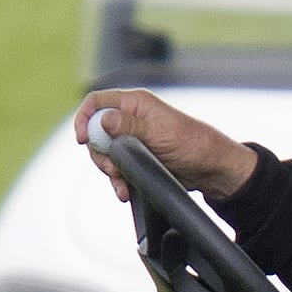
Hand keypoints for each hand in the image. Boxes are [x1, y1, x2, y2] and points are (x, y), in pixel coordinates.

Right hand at [73, 88, 258, 201]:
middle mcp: (129, 119)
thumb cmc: (193, 143)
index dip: (84, 118)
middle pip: (95, 132)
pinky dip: (117, 180)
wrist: (209, 169)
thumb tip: (102, 119)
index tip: (82, 139)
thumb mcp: (159, 133)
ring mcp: (131, 139)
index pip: (97, 103)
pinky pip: (116, 168)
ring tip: (122, 183)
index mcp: (135, 104)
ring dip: (109, 170)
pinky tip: (124, 189)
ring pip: (104, 153)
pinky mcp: (136, 158)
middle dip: (99, 153)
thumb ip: (129, 126)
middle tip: (111, 167)